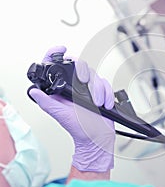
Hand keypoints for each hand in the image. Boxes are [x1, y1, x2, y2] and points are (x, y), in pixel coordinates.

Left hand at [29, 46, 115, 171]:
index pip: (59, 67)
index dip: (57, 55)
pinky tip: (104, 104)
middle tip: (85, 84)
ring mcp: (90, 89)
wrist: (97, 137)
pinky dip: (107, 94)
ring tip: (96, 103)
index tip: (61, 49)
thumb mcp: (60, 115)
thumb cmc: (80, 129)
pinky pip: (107, 84)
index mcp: (64, 90)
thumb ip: (47, 102)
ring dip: (98, 90)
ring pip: (96, 75)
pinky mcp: (102, 92)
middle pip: (81, 66)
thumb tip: (34, 92)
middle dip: (85, 75)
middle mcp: (77, 88)